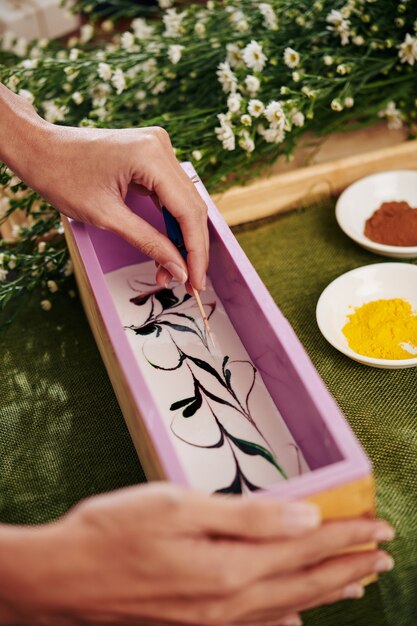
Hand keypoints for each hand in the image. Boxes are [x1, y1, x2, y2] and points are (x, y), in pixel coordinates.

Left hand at [0, 87, 208, 290]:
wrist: (38, 148)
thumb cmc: (62, 177)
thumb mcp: (106, 216)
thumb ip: (148, 242)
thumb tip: (178, 270)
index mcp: (151, 155)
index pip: (189, 211)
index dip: (196, 251)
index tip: (196, 282)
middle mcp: (161, 146)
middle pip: (192, 207)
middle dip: (191, 248)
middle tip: (188, 283)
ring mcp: (158, 149)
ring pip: (184, 202)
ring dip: (181, 238)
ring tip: (172, 270)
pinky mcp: (151, 156)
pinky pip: (171, 194)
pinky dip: (170, 222)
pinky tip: (168, 246)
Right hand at [4, 484, 393, 625]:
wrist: (62, 579)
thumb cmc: (115, 532)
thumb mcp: (180, 505)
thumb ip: (248, 515)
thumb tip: (307, 517)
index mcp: (232, 565)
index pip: (306, 547)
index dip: (346, 535)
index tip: (380, 526)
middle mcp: (230, 602)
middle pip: (306, 581)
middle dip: (348, 565)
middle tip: (383, 554)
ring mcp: (213, 619)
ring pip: (288, 605)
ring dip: (327, 591)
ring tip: (357, 582)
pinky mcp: (196, 624)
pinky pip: (257, 625)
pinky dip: (288, 617)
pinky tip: (297, 619)